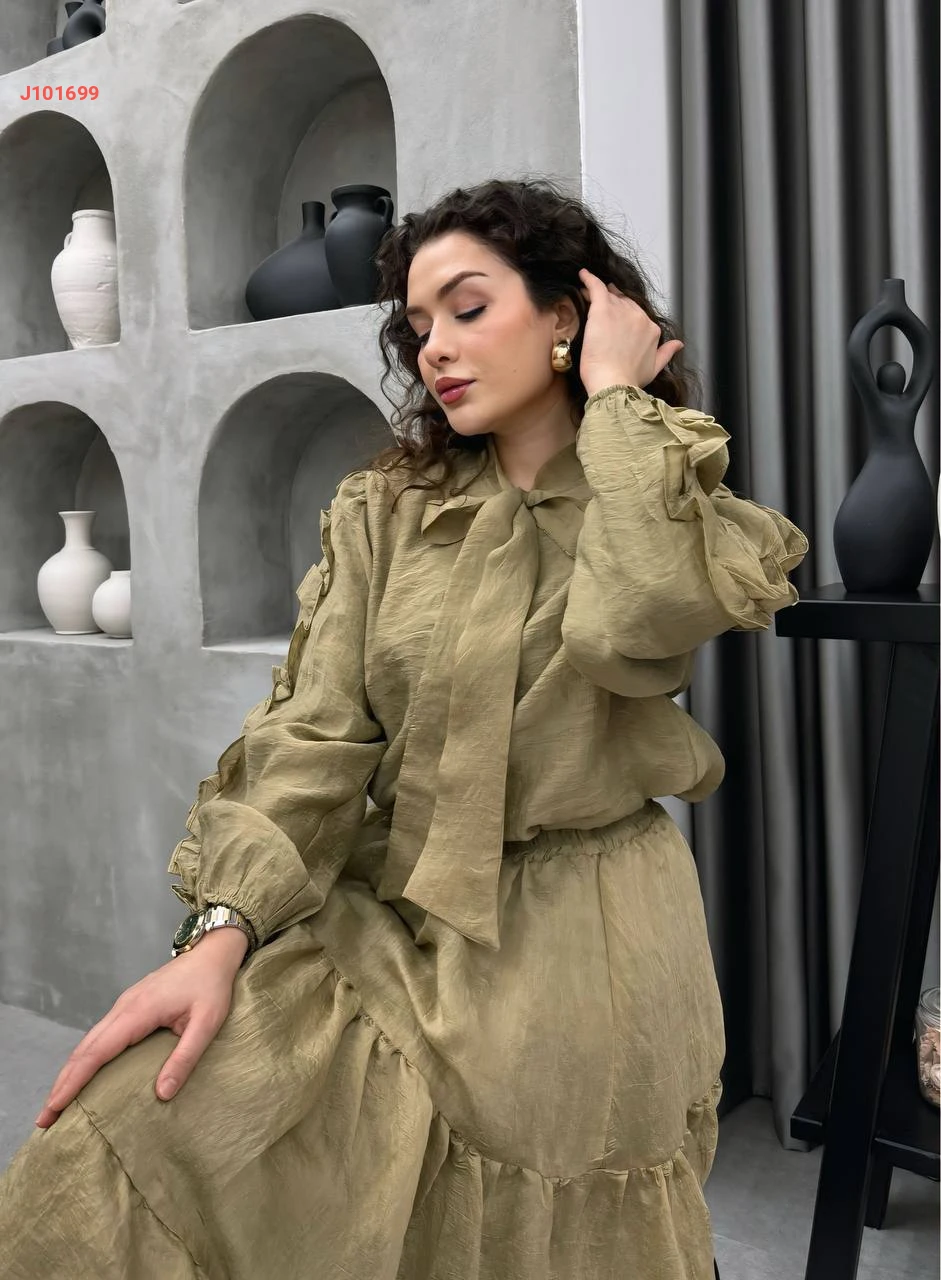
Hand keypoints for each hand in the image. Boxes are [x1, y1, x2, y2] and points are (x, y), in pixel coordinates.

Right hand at [33, 927, 247, 1128]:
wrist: (212, 953)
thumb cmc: (212, 986)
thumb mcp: (207, 1024)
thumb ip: (185, 1057)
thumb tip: (162, 1094)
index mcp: (139, 1011)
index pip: (97, 1051)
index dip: (73, 1081)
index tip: (53, 1107)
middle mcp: (123, 1007)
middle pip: (84, 1049)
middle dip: (62, 1084)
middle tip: (45, 1119)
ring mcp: (124, 1005)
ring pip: (88, 1042)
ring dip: (71, 1072)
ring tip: (57, 1105)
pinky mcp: (129, 1007)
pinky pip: (100, 1036)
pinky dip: (85, 1059)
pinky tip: (83, 1075)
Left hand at [576, 268, 683, 396]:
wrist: (613, 384)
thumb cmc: (629, 380)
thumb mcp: (654, 368)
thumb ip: (666, 353)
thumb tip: (678, 345)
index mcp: (651, 330)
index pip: (637, 314)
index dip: (625, 313)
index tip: (616, 315)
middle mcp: (639, 318)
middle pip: (624, 303)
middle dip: (614, 301)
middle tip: (602, 301)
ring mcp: (622, 312)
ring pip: (610, 296)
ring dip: (599, 294)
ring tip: (587, 293)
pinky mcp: (603, 310)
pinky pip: (596, 288)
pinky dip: (589, 280)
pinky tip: (583, 276)